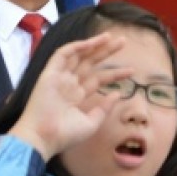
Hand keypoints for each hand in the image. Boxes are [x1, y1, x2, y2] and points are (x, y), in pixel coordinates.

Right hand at [8, 33, 131, 159]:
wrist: (44, 138)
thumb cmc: (66, 135)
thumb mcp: (91, 123)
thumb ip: (104, 108)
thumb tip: (119, 94)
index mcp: (77, 96)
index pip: (99, 79)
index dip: (115, 73)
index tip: (132, 70)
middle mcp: (69, 84)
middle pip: (90, 63)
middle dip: (106, 52)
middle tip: (123, 41)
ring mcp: (59, 78)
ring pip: (78, 55)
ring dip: (93, 45)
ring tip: (111, 37)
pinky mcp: (49, 74)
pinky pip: (62, 55)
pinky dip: (76, 47)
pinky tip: (91, 43)